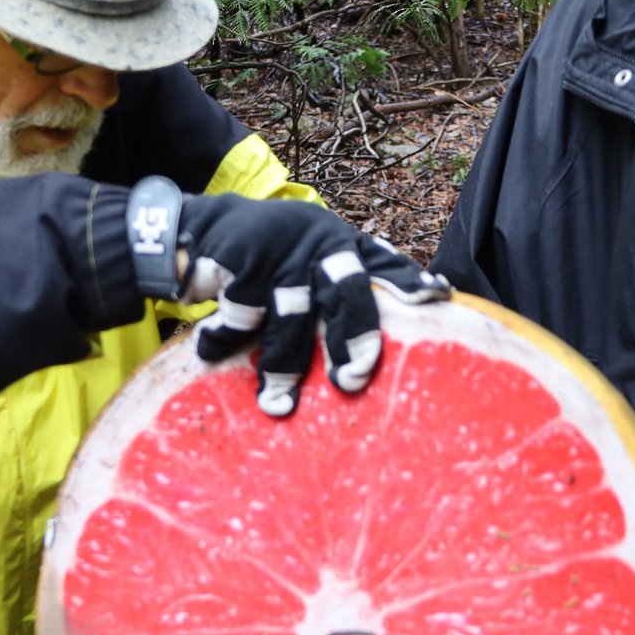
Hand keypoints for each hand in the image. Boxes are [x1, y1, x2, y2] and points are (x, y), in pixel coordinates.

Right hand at [125, 178, 446, 414]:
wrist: (196, 227)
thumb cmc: (264, 259)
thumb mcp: (306, 260)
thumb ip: (340, 288)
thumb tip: (384, 337)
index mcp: (339, 243)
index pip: (382, 262)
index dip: (408, 281)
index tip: (438, 298)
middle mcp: (317, 243)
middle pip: (346, 291)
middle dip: (353, 338)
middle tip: (353, 380)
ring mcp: (280, 250)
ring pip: (290, 318)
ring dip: (282, 367)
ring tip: (278, 406)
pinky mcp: (240, 258)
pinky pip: (239, 315)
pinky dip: (223, 340)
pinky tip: (212, 352)